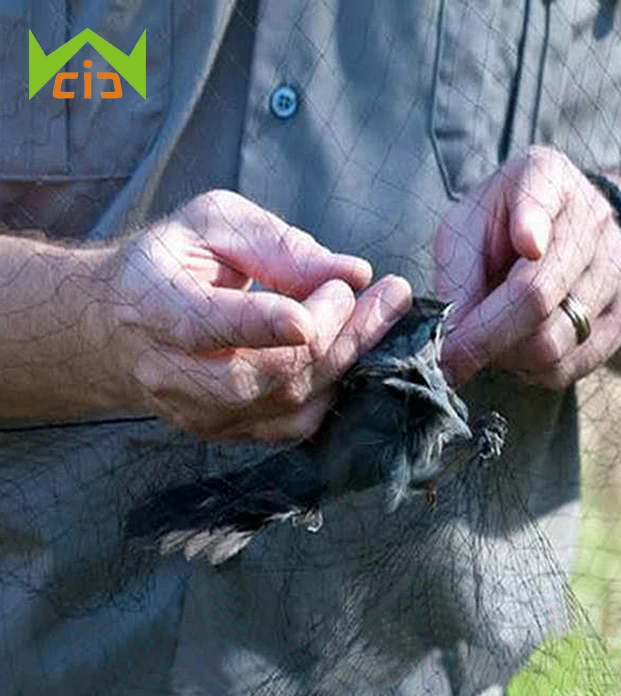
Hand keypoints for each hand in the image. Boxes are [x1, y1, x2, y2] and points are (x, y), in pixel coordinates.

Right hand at [90, 190, 411, 439]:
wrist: (116, 328)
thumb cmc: (171, 262)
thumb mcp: (213, 223)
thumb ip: (277, 245)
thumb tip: (353, 273)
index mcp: (156, 308)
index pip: (206, 324)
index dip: (269, 320)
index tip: (336, 294)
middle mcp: (172, 374)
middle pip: (267, 374)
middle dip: (338, 334)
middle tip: (389, 295)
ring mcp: (200, 414)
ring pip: (290, 404)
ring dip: (348, 359)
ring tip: (382, 315)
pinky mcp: (226, 433)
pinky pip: (295, 425)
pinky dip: (334, 388)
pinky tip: (352, 350)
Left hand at [434, 146, 620, 388]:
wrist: (560, 236)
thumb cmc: (499, 230)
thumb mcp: (464, 230)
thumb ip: (456, 274)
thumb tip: (453, 336)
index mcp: (546, 178)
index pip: (542, 197)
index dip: (534, 222)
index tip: (527, 243)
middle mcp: (592, 218)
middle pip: (537, 295)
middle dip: (481, 337)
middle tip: (451, 355)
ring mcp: (616, 268)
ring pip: (552, 342)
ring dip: (505, 357)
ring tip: (488, 342)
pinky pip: (569, 366)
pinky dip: (531, 371)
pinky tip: (518, 350)